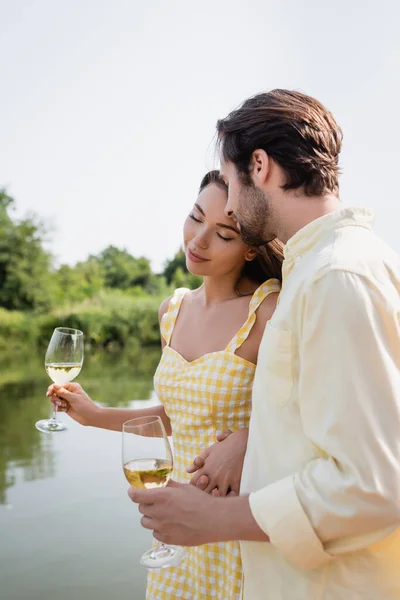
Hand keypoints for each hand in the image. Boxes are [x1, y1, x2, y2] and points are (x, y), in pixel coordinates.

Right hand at [46, 382, 99, 425]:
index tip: (49, 393)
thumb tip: (54, 385)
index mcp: (72, 387)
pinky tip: (65, 410)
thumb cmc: (85, 405)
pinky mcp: (65, 407)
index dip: (53, 389)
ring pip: (55, 399)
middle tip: (60, 402)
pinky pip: (57, 406)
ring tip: (64, 406)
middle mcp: (68, 392)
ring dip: (57, 403)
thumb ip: (63, 392)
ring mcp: (66, 400)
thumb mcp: (73, 398)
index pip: (58, 385)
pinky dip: (59, 408)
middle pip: (54, 392)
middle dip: (55, 397)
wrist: (90, 417)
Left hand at [128, 480, 265, 545]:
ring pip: (145, 522)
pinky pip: (155, 533)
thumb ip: (170, 486)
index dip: (132, 493)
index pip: (137, 496)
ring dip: (150, 517)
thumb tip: (163, 483)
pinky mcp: (167, 539)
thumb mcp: (185, 488)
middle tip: (155, 502)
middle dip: (145, 504)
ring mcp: (162, 527)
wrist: (214, 520)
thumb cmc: (201, 501)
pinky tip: (169, 525)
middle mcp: (158, 512)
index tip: (132, 491)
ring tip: (162, 514)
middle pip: (141, 509)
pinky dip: (159, 529)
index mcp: (161, 497)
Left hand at [186, 428, 248, 495]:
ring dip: (217, 498)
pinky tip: (230, 496)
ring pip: (217, 497)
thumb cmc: (226, 445)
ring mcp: (225, 479)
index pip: (194, 483)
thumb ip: (198, 461)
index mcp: (206, 467)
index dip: (194, 488)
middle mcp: (214, 475)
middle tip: (207, 496)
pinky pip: (231, 496)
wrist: (244, 441)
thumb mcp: (210, 450)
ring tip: (219, 498)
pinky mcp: (236, 481)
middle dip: (204, 496)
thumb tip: (188, 470)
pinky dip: (230, 498)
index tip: (198, 490)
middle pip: (204, 493)